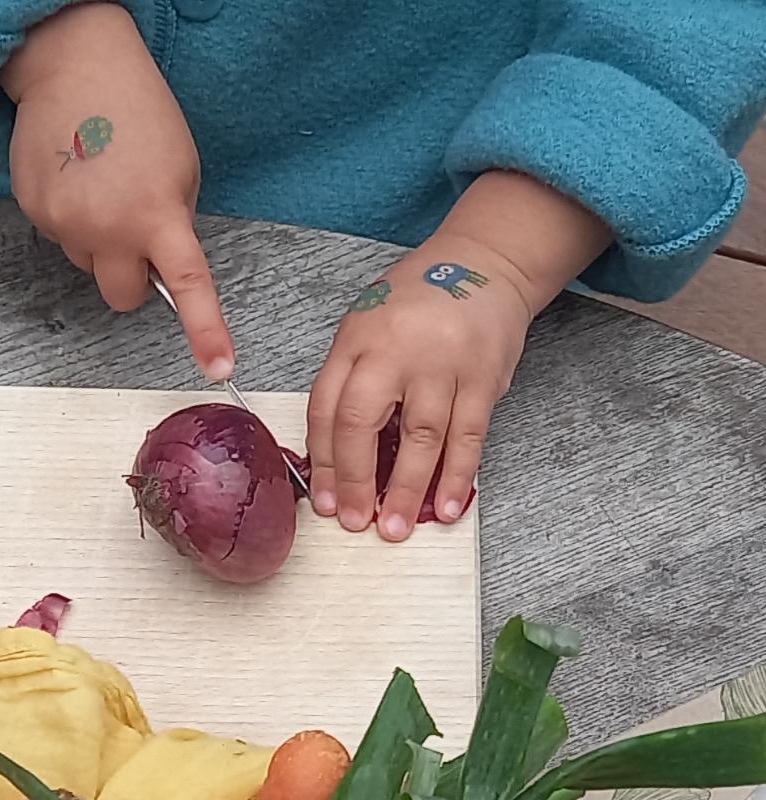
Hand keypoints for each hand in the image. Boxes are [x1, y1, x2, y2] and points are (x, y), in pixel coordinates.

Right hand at [2, 2, 232, 379]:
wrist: (74, 65)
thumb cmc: (137, 110)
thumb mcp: (180, 166)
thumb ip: (172, 221)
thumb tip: (154, 261)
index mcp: (157, 214)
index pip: (188, 285)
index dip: (206, 331)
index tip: (220, 368)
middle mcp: (107, 229)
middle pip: (121, 296)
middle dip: (130, 277)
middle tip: (135, 233)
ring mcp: (65, 225)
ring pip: (88, 265)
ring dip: (98, 240)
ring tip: (102, 183)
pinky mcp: (34, 213)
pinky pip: (60, 238)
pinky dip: (70, 217)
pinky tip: (76, 175)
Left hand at [307, 238, 533, 539]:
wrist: (484, 262)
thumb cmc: (414, 304)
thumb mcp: (363, 329)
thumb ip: (348, 383)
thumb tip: (332, 457)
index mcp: (355, 342)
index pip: (327, 410)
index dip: (323, 462)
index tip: (324, 502)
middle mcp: (395, 352)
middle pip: (364, 424)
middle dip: (358, 481)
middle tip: (357, 523)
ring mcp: (443, 364)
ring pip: (422, 437)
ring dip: (409, 488)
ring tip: (397, 527)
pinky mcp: (485, 376)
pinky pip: (470, 435)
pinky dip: (459, 474)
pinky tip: (448, 505)